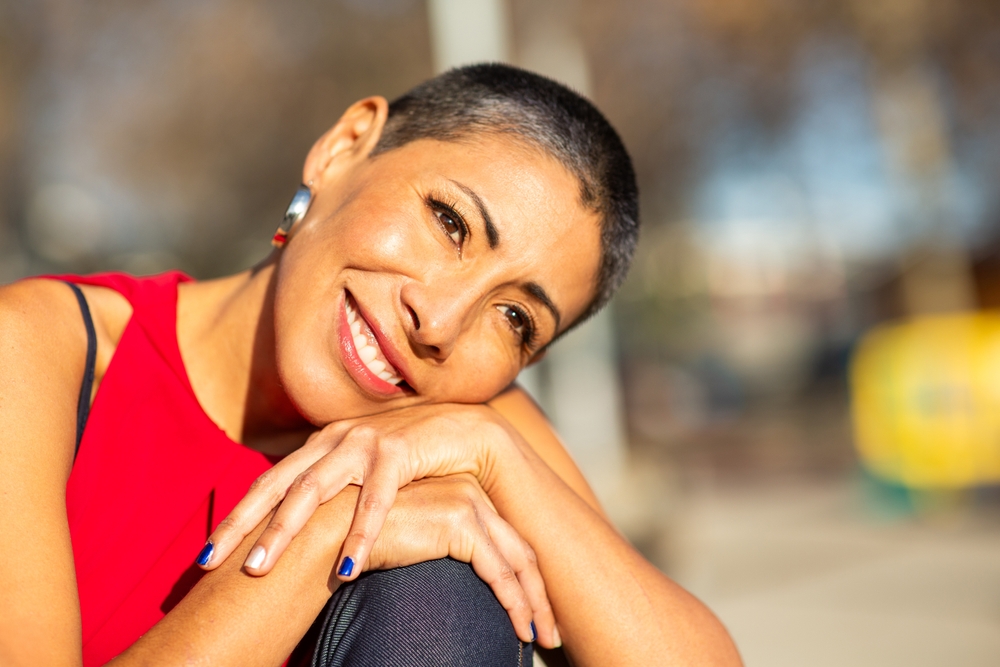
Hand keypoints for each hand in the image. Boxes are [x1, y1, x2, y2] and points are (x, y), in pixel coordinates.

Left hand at [201, 403, 518, 576]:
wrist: (465, 430)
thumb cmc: (413, 461)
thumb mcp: (362, 477)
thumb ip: (333, 496)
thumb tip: (297, 534)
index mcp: (321, 446)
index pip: (268, 484)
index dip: (236, 518)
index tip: (205, 556)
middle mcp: (334, 439)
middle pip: (277, 486)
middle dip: (241, 525)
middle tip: (211, 563)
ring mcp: (364, 442)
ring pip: (312, 490)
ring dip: (283, 530)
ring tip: (258, 568)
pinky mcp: (399, 451)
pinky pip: (375, 499)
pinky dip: (359, 533)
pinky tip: (346, 566)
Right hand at [361, 474, 556, 645]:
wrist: (330, 532)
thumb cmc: (358, 544)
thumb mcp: (410, 541)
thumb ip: (435, 548)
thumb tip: (457, 581)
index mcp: (460, 492)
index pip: (504, 541)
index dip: (522, 580)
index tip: (533, 614)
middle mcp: (469, 492)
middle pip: (518, 550)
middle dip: (538, 595)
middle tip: (551, 632)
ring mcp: (467, 504)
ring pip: (516, 561)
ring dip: (533, 605)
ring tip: (542, 638)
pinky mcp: (459, 523)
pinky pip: (499, 571)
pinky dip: (515, 603)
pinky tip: (522, 629)